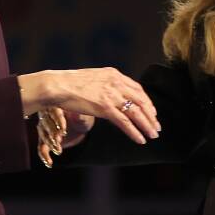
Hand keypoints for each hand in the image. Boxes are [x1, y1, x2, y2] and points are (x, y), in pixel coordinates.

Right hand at [19, 68, 160, 144]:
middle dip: (151, 115)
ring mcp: (111, 95)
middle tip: (157, 126)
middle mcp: (116, 83)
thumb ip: (105, 84)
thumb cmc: (70, 83)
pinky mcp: (105, 108)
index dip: (147, 102)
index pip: (137, 89)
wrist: (57, 86)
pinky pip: (125, 122)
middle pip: (141, 101)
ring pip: (136, 112)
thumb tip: (111, 93)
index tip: (152, 112)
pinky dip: (135, 132)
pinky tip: (140, 139)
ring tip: (153, 135)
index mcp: (114, 74)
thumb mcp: (93, 78)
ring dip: (147, 125)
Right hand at [37, 109, 94, 167]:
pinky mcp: (45, 140)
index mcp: (56, 106)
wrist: (80, 126)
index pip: (55, 112)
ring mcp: (45, 128)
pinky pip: (41, 147)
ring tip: (59, 150)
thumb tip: (79, 114)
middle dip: (52, 133)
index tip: (63, 130)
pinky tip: (49, 163)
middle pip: (46, 124)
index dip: (58, 121)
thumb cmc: (81, 117)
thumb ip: (80, 116)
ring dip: (50, 144)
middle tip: (58, 141)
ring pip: (43, 135)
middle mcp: (47, 116)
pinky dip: (44, 156)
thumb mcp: (83, 117)